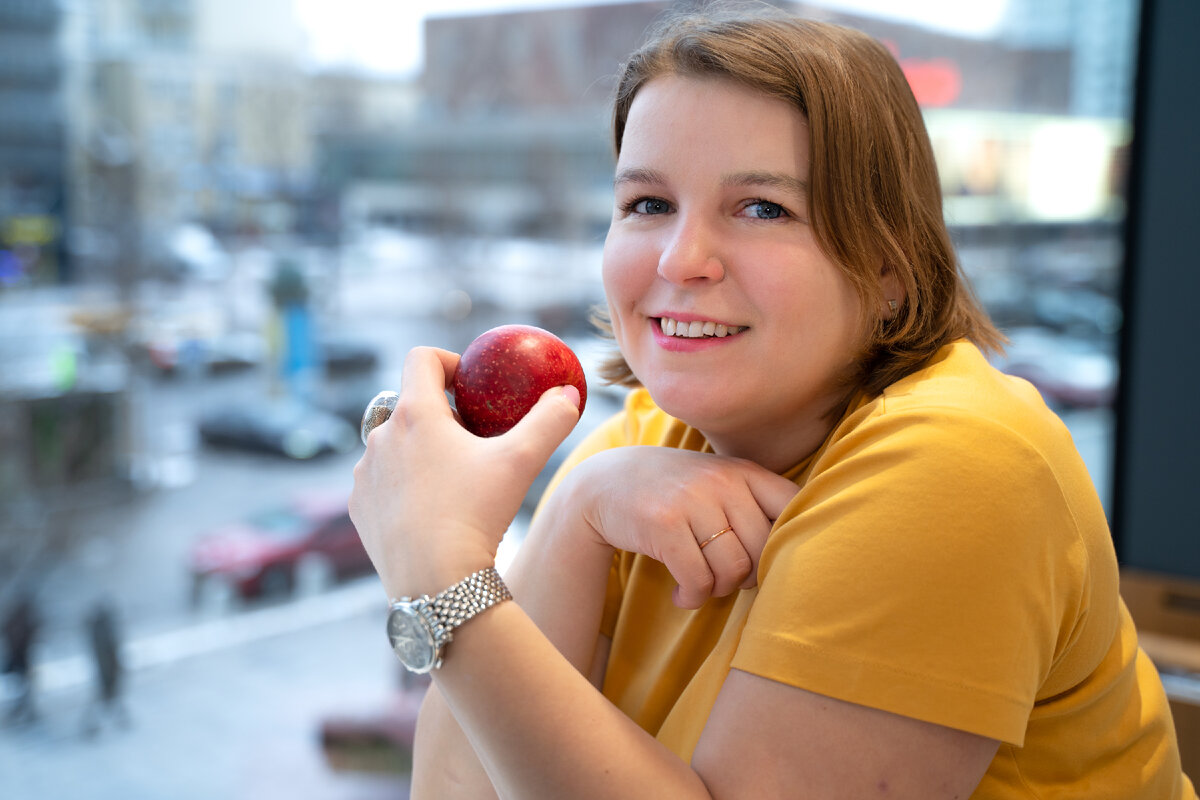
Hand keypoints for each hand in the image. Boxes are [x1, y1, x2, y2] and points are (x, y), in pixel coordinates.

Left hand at [349, 346, 581, 598]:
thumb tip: (570, 393)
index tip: (469, 384)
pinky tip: (430, 510)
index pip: (421, 358)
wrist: (435, 582)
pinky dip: (402, 484)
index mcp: (415, 414)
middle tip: (470, 439)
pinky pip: (380, 481)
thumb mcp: (522, 462)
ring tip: (453, 479)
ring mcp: (364, 474)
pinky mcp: (359, 507)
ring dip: (418, 450)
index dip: (448, 361)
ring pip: (392, 444)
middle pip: (408, 404)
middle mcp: (380, 437)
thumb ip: (549, 421)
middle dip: (438, 413)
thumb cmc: (477, 515)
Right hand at [550, 447, 798, 607]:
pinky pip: (698, 580)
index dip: (788, 542)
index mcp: (743, 470)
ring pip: (733, 569)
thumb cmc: (671, 493)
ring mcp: (692, 500)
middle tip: (724, 579)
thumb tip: (798, 556)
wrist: (603, 485)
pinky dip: (693, 597)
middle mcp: (722, 480)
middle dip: (747, 576)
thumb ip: (753, 505)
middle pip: (763, 549)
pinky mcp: (664, 524)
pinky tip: (681, 594)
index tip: (765, 559)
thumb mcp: (715, 483)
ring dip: (718, 590)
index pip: (792, 506)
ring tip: (702, 586)